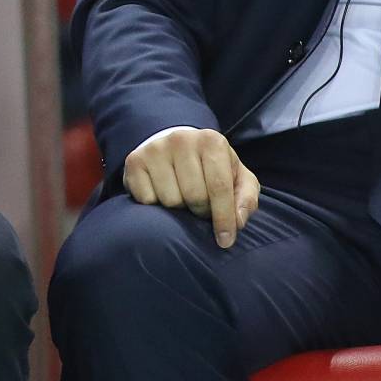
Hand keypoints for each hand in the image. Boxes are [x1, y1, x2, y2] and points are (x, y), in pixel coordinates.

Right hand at [123, 126, 261, 248]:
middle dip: (201, 211)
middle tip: (201, 207)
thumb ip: (246, 199)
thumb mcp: (237, 178)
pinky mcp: (134, 161)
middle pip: (195, 196)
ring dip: (179, 209)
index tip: (226, 241)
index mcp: (211, 141)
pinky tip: (162, 192)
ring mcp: (155, 148)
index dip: (224, 218)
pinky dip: (156, 205)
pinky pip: (147, 200)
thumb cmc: (211, 168)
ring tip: (182, 197)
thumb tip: (238, 221)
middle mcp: (181, 139)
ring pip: (171, 200)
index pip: (219, 187)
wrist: (175, 147)